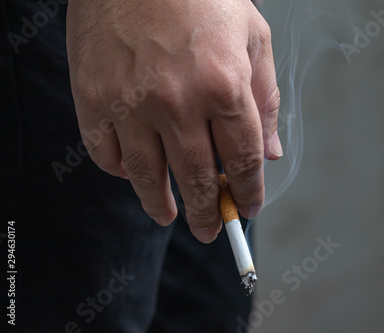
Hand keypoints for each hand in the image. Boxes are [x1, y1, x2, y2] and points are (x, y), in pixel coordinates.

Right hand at [66, 0, 281, 242]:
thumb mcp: (253, 36)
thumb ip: (265, 98)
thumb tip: (269, 154)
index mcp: (225, 85)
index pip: (244, 160)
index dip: (249, 192)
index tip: (247, 208)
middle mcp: (179, 102)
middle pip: (199, 180)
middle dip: (208, 213)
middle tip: (210, 230)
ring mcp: (131, 103)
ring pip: (149, 179)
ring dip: (162, 206)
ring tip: (170, 218)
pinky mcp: (94, 99)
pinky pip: (108, 155)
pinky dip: (122, 173)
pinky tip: (135, 175)